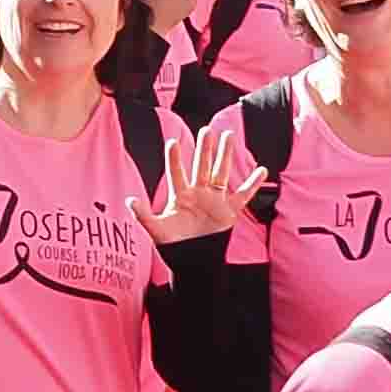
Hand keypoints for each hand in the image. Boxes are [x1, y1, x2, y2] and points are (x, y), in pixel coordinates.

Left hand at [140, 109, 255, 249]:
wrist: (194, 262)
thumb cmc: (174, 245)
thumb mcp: (157, 230)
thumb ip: (143, 215)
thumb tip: (129, 200)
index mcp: (180, 195)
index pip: (176, 173)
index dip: (174, 159)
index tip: (173, 142)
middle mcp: (198, 193)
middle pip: (201, 166)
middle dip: (204, 149)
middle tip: (206, 130)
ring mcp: (214, 199)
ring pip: (220, 172)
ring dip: (224, 155)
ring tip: (228, 135)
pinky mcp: (229, 210)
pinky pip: (243, 195)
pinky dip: (252, 184)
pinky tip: (261, 170)